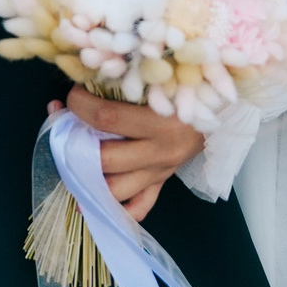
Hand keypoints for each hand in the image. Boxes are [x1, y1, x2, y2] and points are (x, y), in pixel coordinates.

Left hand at [53, 89, 206, 223]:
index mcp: (161, 121)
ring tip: (68, 163)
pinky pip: (139, 208)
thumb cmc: (188, 86)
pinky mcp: (162, 183)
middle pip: (106, 159)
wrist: (223, 108)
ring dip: (87, 180)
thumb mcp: (163, 78)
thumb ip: (127, 78)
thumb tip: (84, 76)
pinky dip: (115, 209)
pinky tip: (91, 200)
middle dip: (75, 143)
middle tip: (63, 127)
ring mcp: (160, 172)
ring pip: (116, 190)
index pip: (106, 118)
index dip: (80, 106)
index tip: (71, 94)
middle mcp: (160, 152)